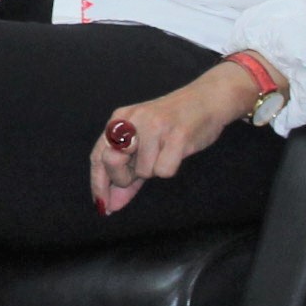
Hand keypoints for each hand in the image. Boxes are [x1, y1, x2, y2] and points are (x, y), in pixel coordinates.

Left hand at [90, 65, 256, 213]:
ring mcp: (155, 125)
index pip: (98, 155)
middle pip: (113, 163)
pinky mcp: (177, 135)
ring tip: (166, 149)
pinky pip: (164, 171)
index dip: (98, 183)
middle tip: (143, 168)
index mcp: (120, 118)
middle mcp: (133, 119)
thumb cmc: (173, 125)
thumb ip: (126, 173)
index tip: (101, 206)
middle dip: (125, 177)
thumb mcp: (143, 145)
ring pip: (144, 171)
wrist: (207, 100)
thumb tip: (109, 205)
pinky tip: (177, 150)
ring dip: (155, 169)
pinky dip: (171, 167)